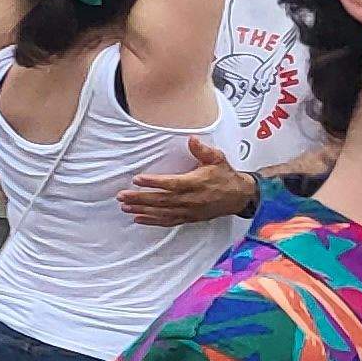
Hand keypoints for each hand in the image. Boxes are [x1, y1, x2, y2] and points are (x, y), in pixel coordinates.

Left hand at [120, 143, 255, 226]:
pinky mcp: (189, 218)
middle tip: (122, 196)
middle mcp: (191, 199)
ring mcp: (189, 211)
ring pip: (162, 212)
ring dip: (142, 210)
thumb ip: (203, 150)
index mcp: (196, 183)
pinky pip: (169, 221)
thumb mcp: (217, 159)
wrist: (240, 196)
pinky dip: (153, 221)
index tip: (137, 179)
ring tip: (124, 207)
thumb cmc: (225, 175)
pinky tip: (138, 218)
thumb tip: (191, 139)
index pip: (171, 183)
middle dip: (140, 198)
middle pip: (162, 200)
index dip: (154, 182)